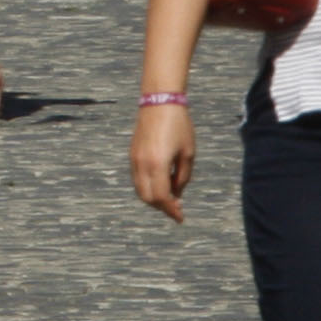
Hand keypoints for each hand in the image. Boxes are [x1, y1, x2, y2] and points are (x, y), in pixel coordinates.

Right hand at [132, 99, 194, 221]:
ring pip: (140, 189)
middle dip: (162, 207)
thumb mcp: (188, 153)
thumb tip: (177, 194)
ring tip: (170, 197)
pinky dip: (147, 187)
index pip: (162, 197)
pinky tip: (161, 184)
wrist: (159, 103)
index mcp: (158, 164)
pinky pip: (137, 179)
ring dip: (153, 198)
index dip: (171, 210)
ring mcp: (134, 159)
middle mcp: (142, 164)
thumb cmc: (179, 126)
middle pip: (148, 198)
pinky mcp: (133, 154)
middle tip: (176, 209)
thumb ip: (183, 177)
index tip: (181, 217)